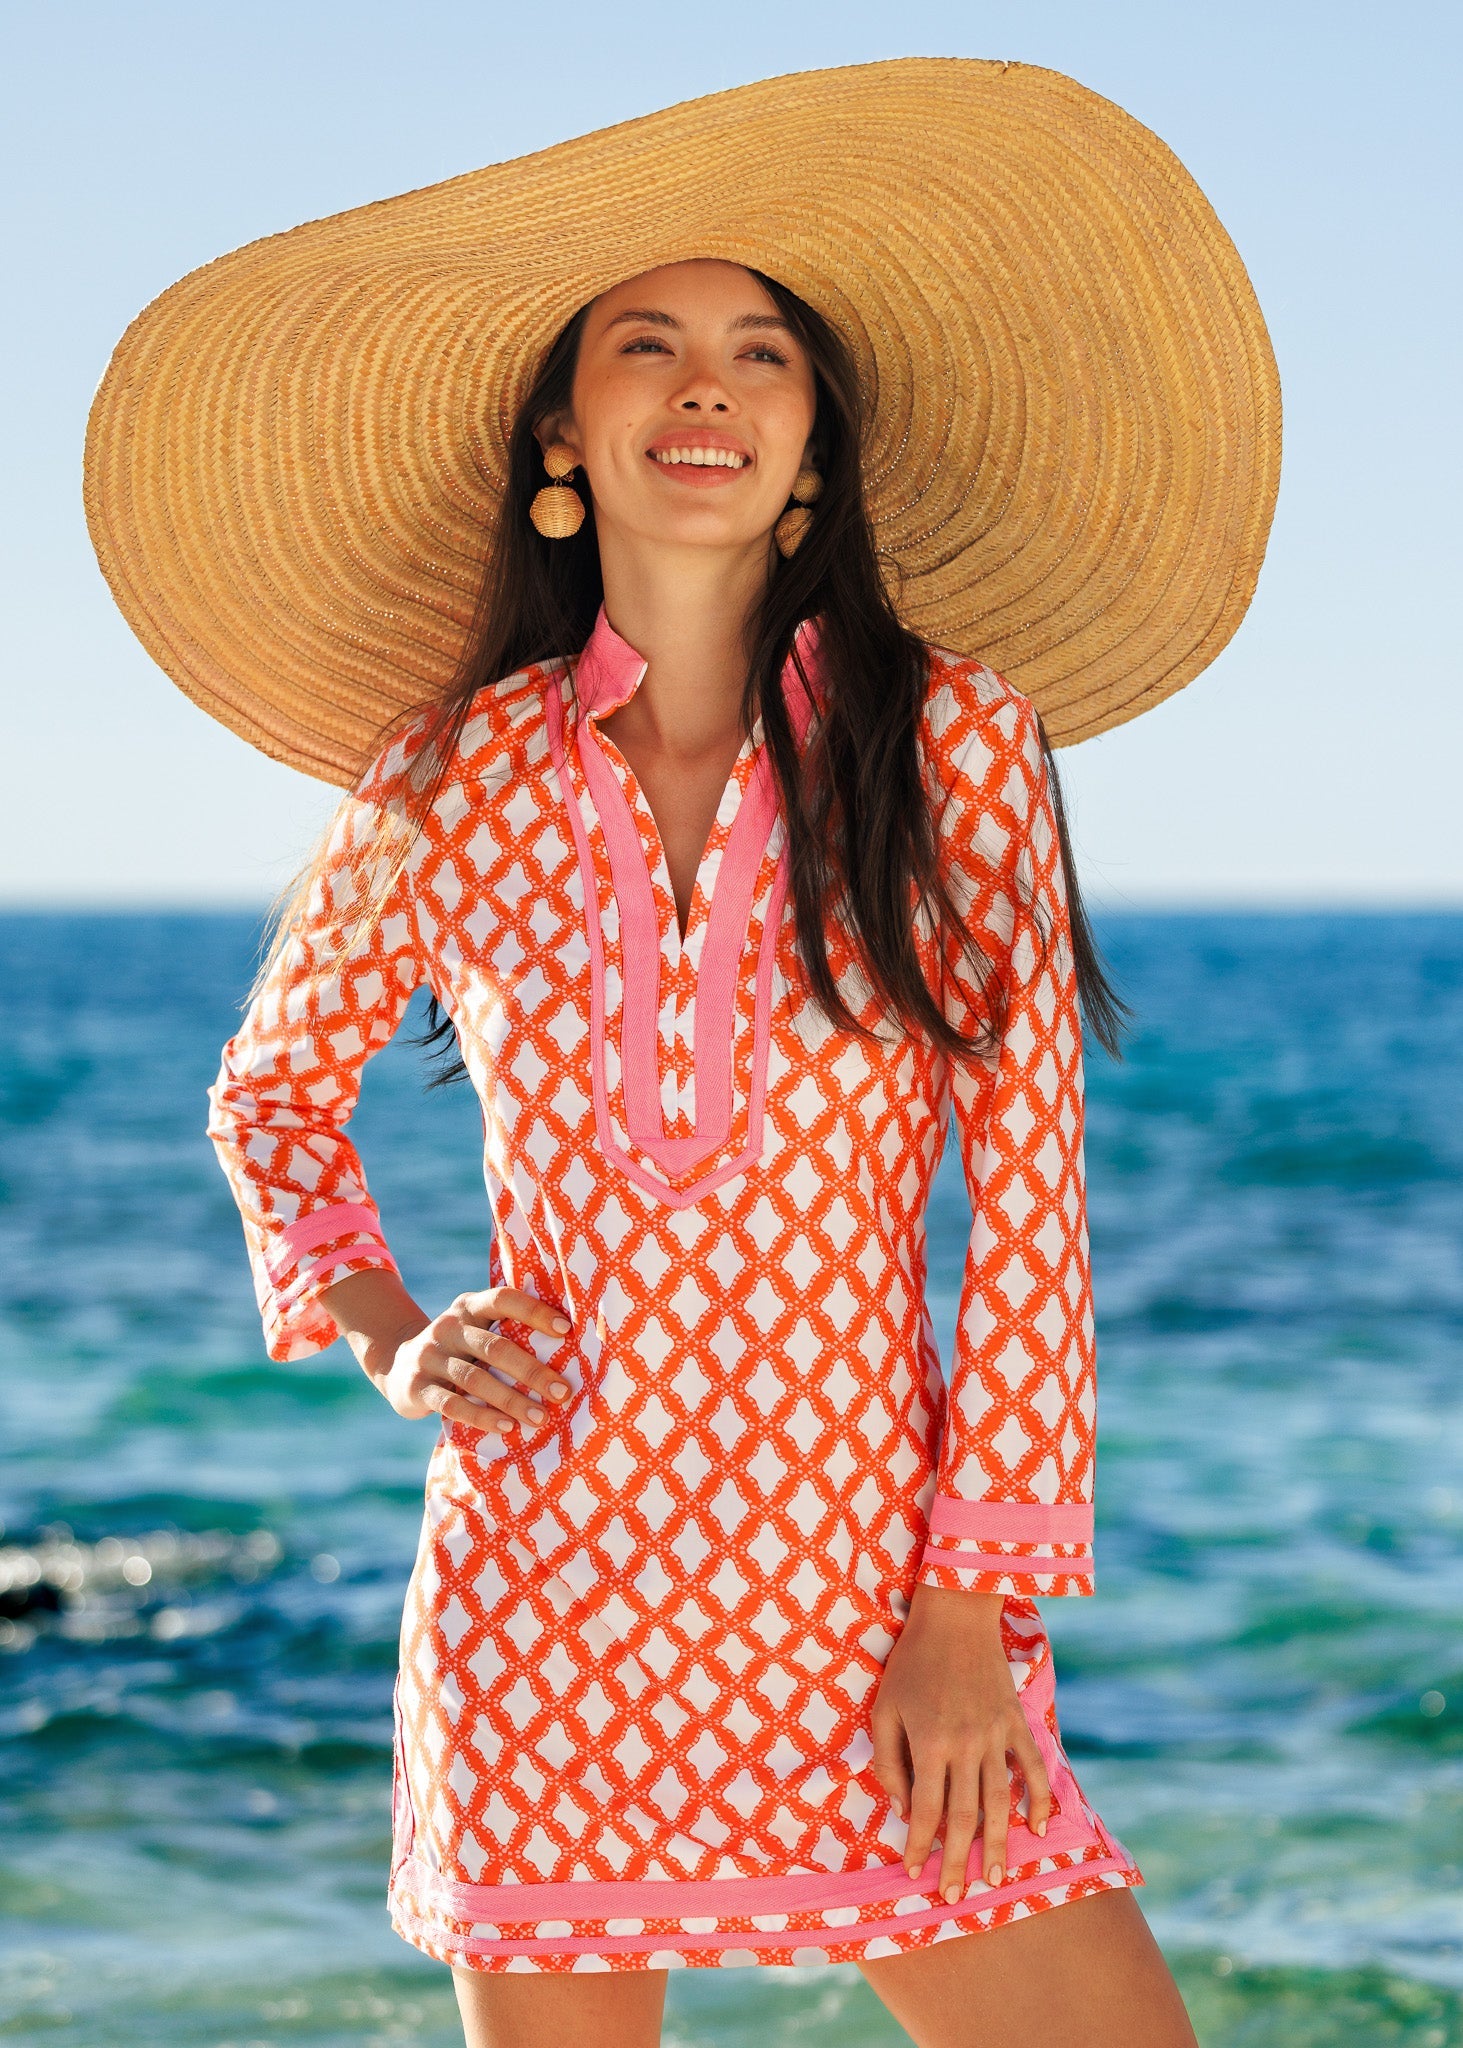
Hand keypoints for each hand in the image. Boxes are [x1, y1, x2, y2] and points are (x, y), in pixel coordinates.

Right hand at [320, 1270, 573, 1433]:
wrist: (397, 1364)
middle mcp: (448, 1327)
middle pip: (495, 1346)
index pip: (504, 1299)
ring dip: (512, 1400)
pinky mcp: (418, 1387)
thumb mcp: (476, 1330)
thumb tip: (569, 1348)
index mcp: (469, 1306)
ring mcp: (430, 1356)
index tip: (567, 1330)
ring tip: (541, 1417)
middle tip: (563, 1392)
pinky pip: (452, 1404)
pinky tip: (507, 1427)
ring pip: (475, 1378)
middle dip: (532, 1371)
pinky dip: (481, 1416)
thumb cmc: (459, 1349)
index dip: (535, 1312)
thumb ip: (507, 1331)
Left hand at [870, 1582, 1050, 1902]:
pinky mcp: (1017, 1722)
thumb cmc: (911, 1663)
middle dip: (958, 1862)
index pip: (925, 1810)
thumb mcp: (884, 1708)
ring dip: (1000, 1845)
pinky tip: (1039, 1827)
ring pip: (1001, 1802)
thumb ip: (888, 1760)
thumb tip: (901, 1807)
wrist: (955, 1616)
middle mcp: (965, 1746)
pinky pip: (1033, 1768)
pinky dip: (1039, 1798)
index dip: (919, 1846)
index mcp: (929, 1743)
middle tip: (955, 1897)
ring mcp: (996, 1735)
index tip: (915, 1873)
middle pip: (964, 1817)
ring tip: (997, 1878)